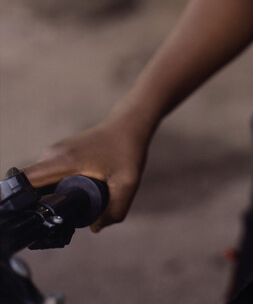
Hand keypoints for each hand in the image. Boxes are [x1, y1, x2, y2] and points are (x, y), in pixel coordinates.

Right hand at [22, 116, 149, 231]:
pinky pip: (48, 174)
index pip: (25, 180)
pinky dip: (56, 185)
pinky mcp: (60, 153)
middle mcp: (53, 155)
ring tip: (74, 201)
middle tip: (65, 213)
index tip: (37, 214)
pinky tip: (74, 192)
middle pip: (31, 185)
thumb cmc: (128, 149)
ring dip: (50, 194)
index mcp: (62, 161)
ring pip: (40, 180)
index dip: (24, 200)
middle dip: (41, 203)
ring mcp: (55, 152)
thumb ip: (114, 210)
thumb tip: (95, 227)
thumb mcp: (126, 183)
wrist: (129, 124)